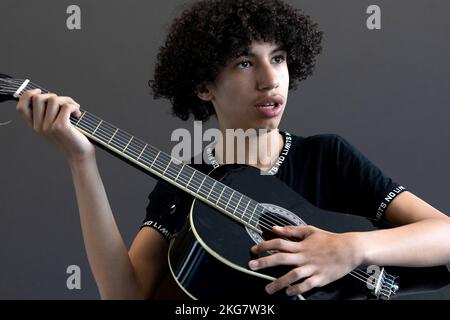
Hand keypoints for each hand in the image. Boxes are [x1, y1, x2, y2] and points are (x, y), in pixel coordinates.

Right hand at [16, 89, 94, 162]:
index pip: (21, 107)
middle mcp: (39, 127)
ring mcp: (49, 127)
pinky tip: (78, 114)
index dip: (27, 95)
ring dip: (67, 100)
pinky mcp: (61, 127)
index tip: (39, 91)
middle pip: (38, 99)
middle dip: (55, 96)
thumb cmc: (70, 139)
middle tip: (66, 104)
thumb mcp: (54, 127)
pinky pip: (66, 107)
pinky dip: (74, 106)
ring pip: (53, 100)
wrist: (79, 155)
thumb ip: (48, 114)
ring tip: (75, 108)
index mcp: (35, 126)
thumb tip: (49, 95)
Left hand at [248, 225, 362, 295]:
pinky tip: (288, 292)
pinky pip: (307, 285)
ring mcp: (313, 268)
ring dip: (279, 282)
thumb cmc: (329, 240)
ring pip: (293, 275)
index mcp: (301, 245)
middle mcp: (304, 256)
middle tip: (252, 266)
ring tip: (268, 289)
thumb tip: (274, 228)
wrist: (350, 249)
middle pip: (282, 258)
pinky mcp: (321, 278)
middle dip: (265, 262)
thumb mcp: (310, 230)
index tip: (254, 250)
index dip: (265, 245)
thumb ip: (291, 230)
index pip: (279, 243)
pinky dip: (298, 289)